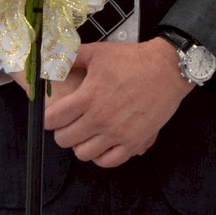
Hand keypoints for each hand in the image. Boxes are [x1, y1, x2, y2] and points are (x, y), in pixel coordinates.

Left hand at [41, 39, 190, 167]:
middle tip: (69, 124)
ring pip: (83, 154)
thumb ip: (71, 58)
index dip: (48, 118)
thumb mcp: (98, 52)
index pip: (53, 119)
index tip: (53, 115)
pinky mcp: (134, 143)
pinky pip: (108, 162)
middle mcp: (100, 119)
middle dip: (62, 131)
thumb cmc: (131, 60)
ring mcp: (117, 134)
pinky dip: (101, 156)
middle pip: (65, 140)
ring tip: (85, 134)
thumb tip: (50, 63)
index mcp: (88, 97)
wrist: (166, 70)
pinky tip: (101, 145)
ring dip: (80, 145)